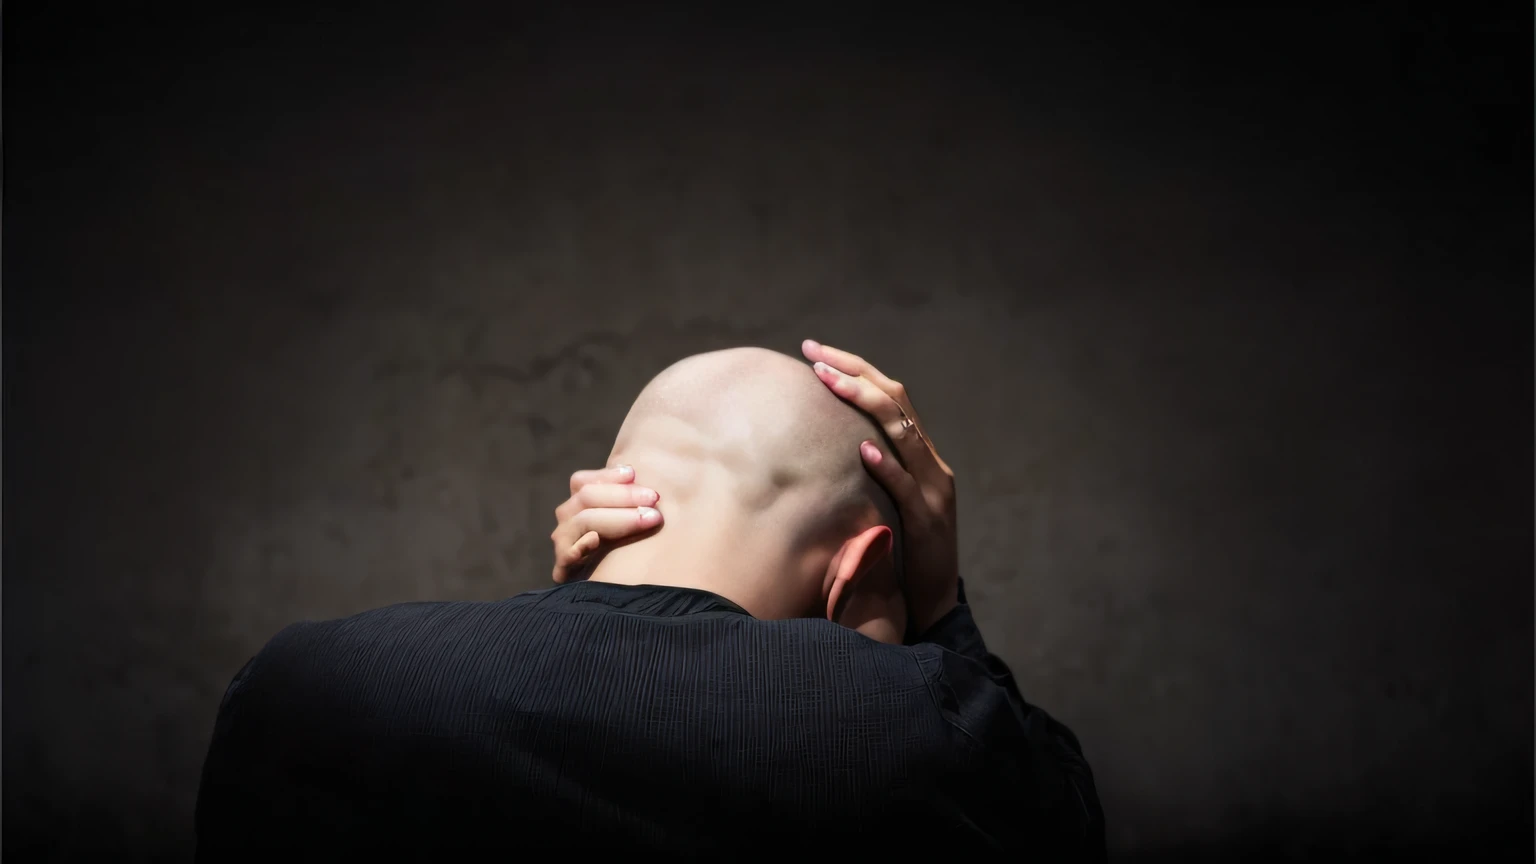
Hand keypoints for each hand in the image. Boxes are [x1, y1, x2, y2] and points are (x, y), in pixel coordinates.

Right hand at [550, 465, 663, 583]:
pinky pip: (566, 556)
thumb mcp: (629, 523)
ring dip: (617, 517)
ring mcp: (564, 546)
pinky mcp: (564, 571)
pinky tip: (596, 540)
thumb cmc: (630, 553)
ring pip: (581, 520)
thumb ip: (631, 502)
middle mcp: (567, 524)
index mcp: (577, 508)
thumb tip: (641, 477)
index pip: (582, 482)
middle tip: (654, 498)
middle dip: (623, 495)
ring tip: (647, 519)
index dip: (608, 476)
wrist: (613, 597)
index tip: (634, 473)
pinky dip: (580, 546)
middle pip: (586, 497)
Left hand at [802, 338, 959, 635]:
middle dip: (854, 372)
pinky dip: (887, 464)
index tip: (816, 352)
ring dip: (865, 402)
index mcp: (921, 456)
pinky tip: (863, 448)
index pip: (892, 397)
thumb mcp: (888, 501)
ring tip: (830, 381)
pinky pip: (907, 486)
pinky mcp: (929, 520)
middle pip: (897, 401)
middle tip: (813, 353)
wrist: (935, 599)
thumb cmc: (903, 550)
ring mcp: (933, 489)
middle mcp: (931, 464)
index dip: (856, 370)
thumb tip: (827, 445)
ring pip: (903, 433)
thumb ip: (872, 472)